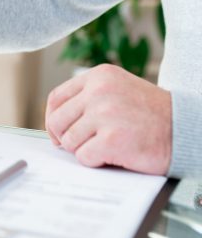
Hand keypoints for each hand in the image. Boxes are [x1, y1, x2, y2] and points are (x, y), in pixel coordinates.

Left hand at [45, 64, 171, 174]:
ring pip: (69, 141)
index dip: (52, 118)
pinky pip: (84, 157)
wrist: (187, 130)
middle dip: (65, 138)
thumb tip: (56, 123)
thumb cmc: (152, 115)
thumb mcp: (119, 90)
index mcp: (100, 76)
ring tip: (107, 145)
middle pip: (57, 121)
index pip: (56, 98)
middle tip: (81, 144)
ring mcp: (105, 114)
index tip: (57, 132)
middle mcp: (99, 91)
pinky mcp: (112, 139)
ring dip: (84, 149)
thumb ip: (89, 98)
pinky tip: (114, 154)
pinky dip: (96, 161)